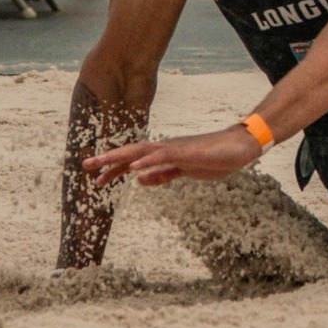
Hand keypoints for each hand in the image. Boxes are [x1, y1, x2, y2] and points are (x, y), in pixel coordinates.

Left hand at [84, 126, 262, 187]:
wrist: (241, 147)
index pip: (134, 162)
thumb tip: (138, 181)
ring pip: (143, 152)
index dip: (113, 169)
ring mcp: (176, 150)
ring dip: (120, 157)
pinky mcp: (188, 153)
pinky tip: (135, 168)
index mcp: (165, 155)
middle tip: (85, 166)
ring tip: (101, 162)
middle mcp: (166, 149)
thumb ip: (162, 175)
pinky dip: (148, 162)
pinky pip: (164, 157)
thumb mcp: (184, 171)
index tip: (95, 179)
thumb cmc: (216, 158)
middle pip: (132, 154)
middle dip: (108, 160)